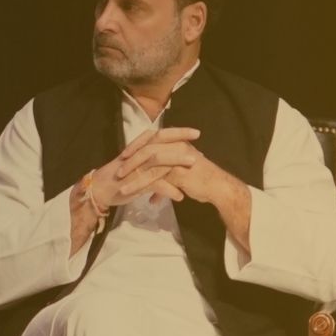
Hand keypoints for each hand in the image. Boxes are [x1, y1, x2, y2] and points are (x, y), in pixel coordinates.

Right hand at [88, 126, 197, 208]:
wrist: (99, 189)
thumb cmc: (120, 177)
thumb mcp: (137, 164)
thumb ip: (152, 159)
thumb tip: (172, 156)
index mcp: (139, 148)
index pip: (159, 134)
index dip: (177, 132)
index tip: (195, 132)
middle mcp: (137, 154)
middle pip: (160, 142)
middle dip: (180, 140)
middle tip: (198, 140)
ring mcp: (134, 168)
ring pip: (157, 160)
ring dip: (176, 162)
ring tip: (194, 164)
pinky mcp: (132, 183)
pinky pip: (152, 185)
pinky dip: (167, 190)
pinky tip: (180, 196)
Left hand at [111, 127, 240, 206]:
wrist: (218, 187)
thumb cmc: (199, 178)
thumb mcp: (179, 169)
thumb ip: (165, 170)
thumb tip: (152, 182)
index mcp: (175, 141)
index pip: (150, 138)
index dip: (135, 146)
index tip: (122, 155)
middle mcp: (176, 146)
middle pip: (147, 150)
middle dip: (131, 162)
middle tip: (118, 172)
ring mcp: (178, 158)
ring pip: (150, 165)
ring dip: (134, 178)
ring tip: (122, 189)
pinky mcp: (179, 172)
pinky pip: (157, 179)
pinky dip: (146, 188)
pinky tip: (140, 198)